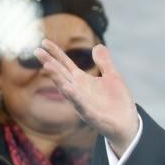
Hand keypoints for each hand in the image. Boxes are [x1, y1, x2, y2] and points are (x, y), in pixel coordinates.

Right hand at [35, 41, 139, 155]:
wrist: (127, 123)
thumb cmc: (117, 101)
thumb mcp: (112, 77)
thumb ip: (104, 62)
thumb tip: (97, 45)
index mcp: (82, 81)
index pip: (65, 64)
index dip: (56, 53)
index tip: (44, 41)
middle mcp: (78, 91)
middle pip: (61, 75)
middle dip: (49, 63)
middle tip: (37, 51)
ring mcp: (82, 103)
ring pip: (66, 89)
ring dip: (57, 78)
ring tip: (47, 66)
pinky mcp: (91, 115)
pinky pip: (80, 105)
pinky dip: (74, 97)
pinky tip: (68, 89)